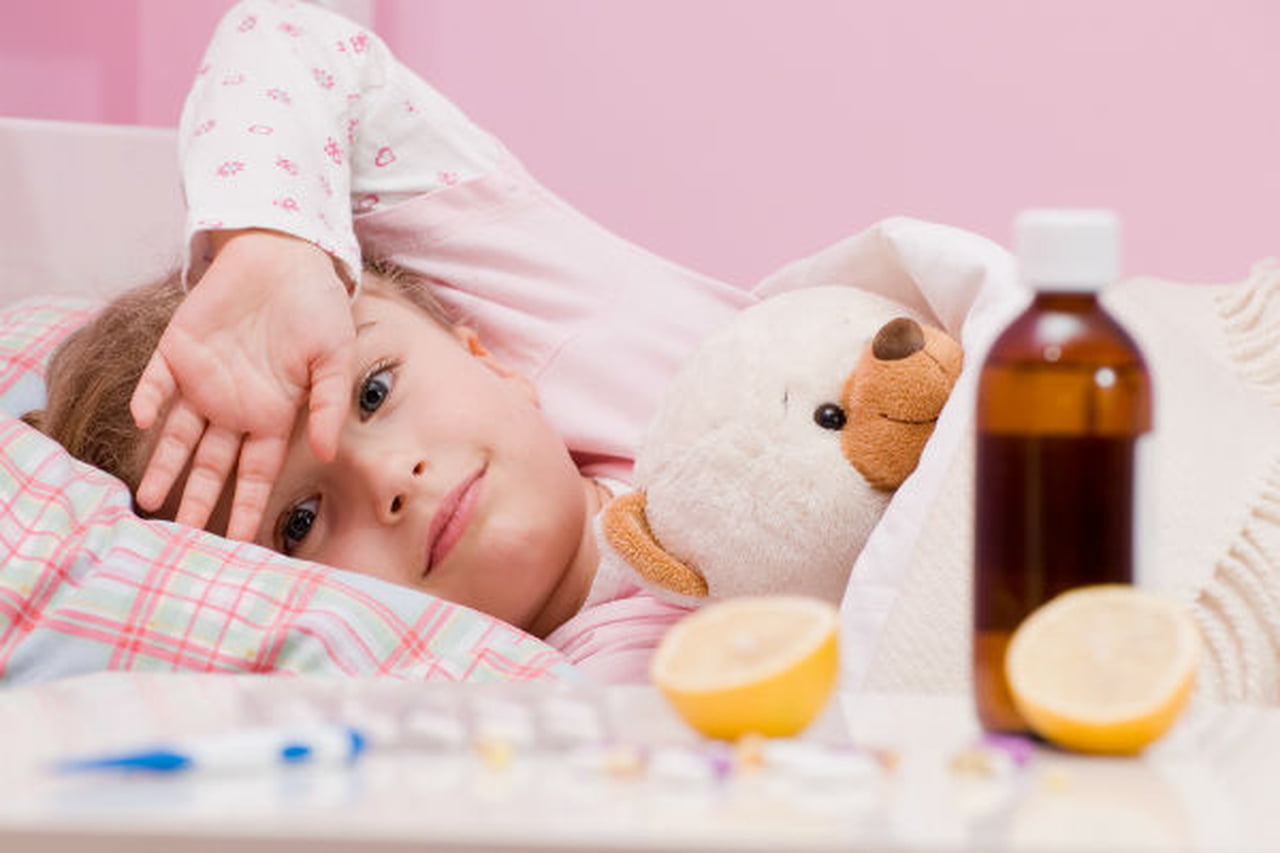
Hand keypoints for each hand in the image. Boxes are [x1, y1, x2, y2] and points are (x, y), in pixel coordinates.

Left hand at [130, 230, 356, 540]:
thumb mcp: (336, 357)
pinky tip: (142, 421)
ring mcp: (202, 380)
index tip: (241, 543)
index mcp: (273, 413)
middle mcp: (234, 406)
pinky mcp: (177, 349)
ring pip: (176, 435)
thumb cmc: (318, 306)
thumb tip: (328, 452)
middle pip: (210, 464)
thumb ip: (330, 404)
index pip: (256, 472)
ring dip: (162, 466)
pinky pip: (156, 382)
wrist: (286, 254)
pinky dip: (148, 400)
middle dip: (197, 501)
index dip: (248, 506)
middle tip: (180, 540)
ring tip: (146, 501)